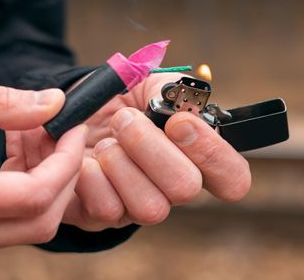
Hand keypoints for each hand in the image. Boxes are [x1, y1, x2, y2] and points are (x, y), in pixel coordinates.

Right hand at [0, 80, 85, 256]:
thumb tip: (53, 103)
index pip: (32, 196)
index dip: (66, 161)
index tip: (72, 127)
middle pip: (40, 222)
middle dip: (64, 176)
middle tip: (61, 133)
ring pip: (26, 227)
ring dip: (46, 183)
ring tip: (33, 138)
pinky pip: (7, 225)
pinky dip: (25, 192)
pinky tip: (16, 155)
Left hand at [61, 73, 250, 230]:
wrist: (71, 114)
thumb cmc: (117, 102)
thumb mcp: (147, 85)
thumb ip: (173, 90)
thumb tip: (183, 108)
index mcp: (193, 157)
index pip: (232, 177)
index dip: (212, 153)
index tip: (178, 123)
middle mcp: (171, 189)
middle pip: (186, 189)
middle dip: (150, 146)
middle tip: (124, 120)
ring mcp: (138, 207)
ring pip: (150, 207)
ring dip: (120, 162)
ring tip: (105, 140)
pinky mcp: (101, 218)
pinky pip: (107, 209)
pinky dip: (91, 176)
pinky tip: (86, 159)